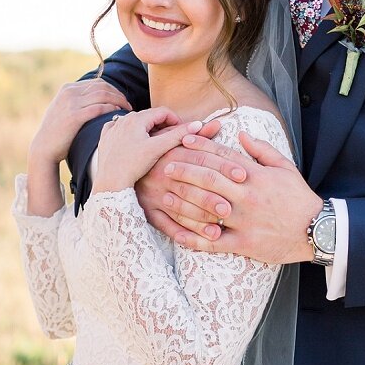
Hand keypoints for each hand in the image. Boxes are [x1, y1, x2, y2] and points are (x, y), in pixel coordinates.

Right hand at [28, 79, 132, 167]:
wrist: (44, 147)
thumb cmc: (57, 132)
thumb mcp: (63, 109)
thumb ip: (77, 101)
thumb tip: (96, 99)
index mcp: (67, 88)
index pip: (97, 82)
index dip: (113, 89)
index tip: (122, 99)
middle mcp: (69, 92)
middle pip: (102, 87)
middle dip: (119, 94)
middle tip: (128, 104)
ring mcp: (71, 103)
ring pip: (103, 95)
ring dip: (119, 101)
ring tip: (127, 110)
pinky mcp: (74, 116)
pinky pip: (99, 108)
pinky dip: (112, 109)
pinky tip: (118, 115)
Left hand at [93, 108, 202, 194]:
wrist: (110, 183)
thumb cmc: (133, 166)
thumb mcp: (158, 149)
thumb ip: (178, 135)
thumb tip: (198, 124)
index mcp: (137, 119)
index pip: (163, 112)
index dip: (176, 120)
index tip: (182, 133)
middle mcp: (123, 119)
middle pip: (149, 117)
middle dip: (162, 126)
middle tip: (170, 140)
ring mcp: (112, 129)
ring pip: (135, 124)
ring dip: (147, 130)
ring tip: (154, 146)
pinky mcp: (106, 139)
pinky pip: (120, 130)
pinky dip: (130, 134)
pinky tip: (134, 145)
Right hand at [135, 118, 234, 239]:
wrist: (121, 165)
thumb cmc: (156, 153)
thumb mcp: (172, 140)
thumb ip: (198, 136)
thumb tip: (218, 123)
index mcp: (171, 154)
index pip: (201, 160)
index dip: (223, 166)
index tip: (243, 175)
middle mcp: (161, 175)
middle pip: (190, 187)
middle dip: (211, 199)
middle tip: (231, 208)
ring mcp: (153, 194)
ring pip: (178, 209)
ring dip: (198, 221)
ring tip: (219, 230)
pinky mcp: (147, 210)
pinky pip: (165, 225)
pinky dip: (183, 234)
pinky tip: (200, 241)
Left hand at [159, 129, 322, 262]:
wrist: (316, 230)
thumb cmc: (299, 197)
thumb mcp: (285, 167)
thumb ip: (262, 150)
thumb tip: (241, 133)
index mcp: (256, 176)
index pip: (223, 157)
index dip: (201, 147)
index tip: (183, 140)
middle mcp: (247, 196)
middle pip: (209, 179)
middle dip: (185, 171)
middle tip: (165, 167)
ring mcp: (244, 220)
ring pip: (207, 209)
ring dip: (183, 202)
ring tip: (165, 196)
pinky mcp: (244, 243)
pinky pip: (214, 242)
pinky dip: (194, 239)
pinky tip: (177, 235)